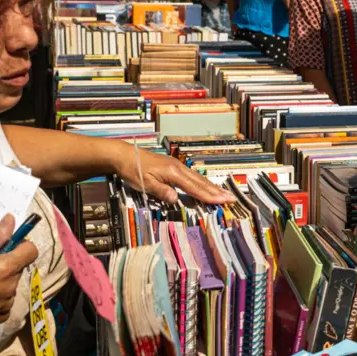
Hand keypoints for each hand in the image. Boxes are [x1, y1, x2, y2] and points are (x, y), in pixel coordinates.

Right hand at [0, 214, 38, 336]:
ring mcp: (5, 304)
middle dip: (5, 262)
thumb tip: (10, 222)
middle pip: (18, 267)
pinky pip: (4, 303)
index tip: (7, 244)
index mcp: (6, 269)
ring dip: (0, 281)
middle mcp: (10, 287)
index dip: (21, 244)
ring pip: (10, 285)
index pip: (31, 251)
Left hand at [114, 146, 232, 203]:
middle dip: (216, 191)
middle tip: (231, 198)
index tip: (222, 201)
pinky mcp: (174, 167)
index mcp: (173, 172)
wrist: (125, 155)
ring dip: (212, 187)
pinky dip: (202, 184)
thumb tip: (176, 199)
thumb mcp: (145, 183)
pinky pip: (192, 177)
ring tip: (224, 194)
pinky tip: (206, 187)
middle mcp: (179, 168)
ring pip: (198, 179)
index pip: (194, 187)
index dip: (209, 195)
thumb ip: (161, 191)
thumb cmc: (133, 169)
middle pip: (201, 182)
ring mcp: (177, 167)